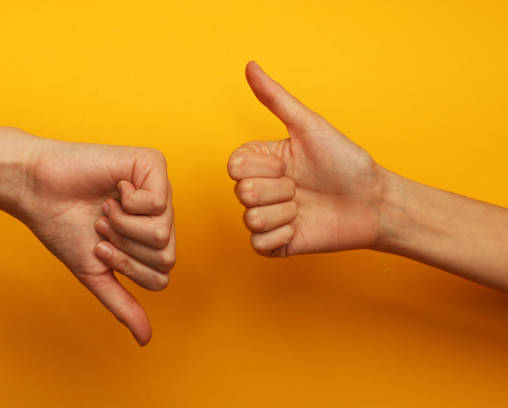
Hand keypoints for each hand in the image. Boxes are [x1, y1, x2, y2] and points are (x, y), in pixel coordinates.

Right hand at [17, 137, 174, 345]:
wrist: (37, 189)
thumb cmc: (65, 227)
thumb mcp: (96, 272)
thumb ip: (122, 303)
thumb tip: (145, 340)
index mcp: (151, 238)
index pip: (161, 276)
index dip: (126, 267)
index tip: (99, 246)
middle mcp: (161, 214)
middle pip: (167, 257)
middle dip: (124, 248)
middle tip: (101, 225)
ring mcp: (160, 189)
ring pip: (163, 233)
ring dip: (122, 226)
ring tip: (106, 207)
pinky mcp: (153, 164)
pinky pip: (157, 203)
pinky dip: (127, 203)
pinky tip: (115, 188)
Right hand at [228, 62, 385, 256]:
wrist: (374, 202)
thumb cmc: (345, 162)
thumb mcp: (310, 127)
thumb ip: (276, 98)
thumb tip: (250, 66)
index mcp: (262, 161)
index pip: (234, 165)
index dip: (264, 167)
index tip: (289, 165)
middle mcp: (261, 189)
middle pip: (242, 192)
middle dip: (280, 190)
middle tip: (302, 188)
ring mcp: (267, 218)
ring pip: (251, 219)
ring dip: (286, 213)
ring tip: (305, 208)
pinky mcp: (276, 245)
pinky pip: (259, 244)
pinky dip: (283, 236)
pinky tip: (302, 227)